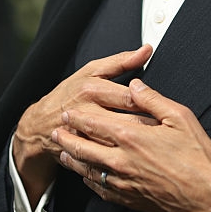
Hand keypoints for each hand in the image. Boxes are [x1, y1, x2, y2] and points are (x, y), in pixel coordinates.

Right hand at [13, 46, 152, 208]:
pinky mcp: (82, 153)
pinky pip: (109, 160)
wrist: (41, 123)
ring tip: (160, 149)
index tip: (167, 111)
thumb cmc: (70, 93)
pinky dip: (126, 162)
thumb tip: (146, 50)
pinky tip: (140, 161)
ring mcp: (84, 135)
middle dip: (150, 129)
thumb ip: (122, 61)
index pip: (128, 97)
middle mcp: (88, 112)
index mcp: (92, 90)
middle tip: (170, 134)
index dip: (150, 104)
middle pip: (126, 123)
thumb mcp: (93, 71)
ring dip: (141, 147)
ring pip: (120, 144)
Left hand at [55, 78, 210, 211]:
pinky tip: (86, 176)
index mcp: (132, 136)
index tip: (67, 112)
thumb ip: (152, 99)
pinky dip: (89, 181)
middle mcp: (122, 160)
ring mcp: (123, 182)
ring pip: (88, 170)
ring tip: (63, 153)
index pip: (96, 124)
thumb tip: (134, 85)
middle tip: (56, 131)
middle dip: (67, 138)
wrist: (208, 196)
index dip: (78, 118)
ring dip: (73, 160)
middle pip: (84, 148)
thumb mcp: (180, 117)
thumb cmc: (197, 156)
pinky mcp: (129, 199)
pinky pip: (100, 189)